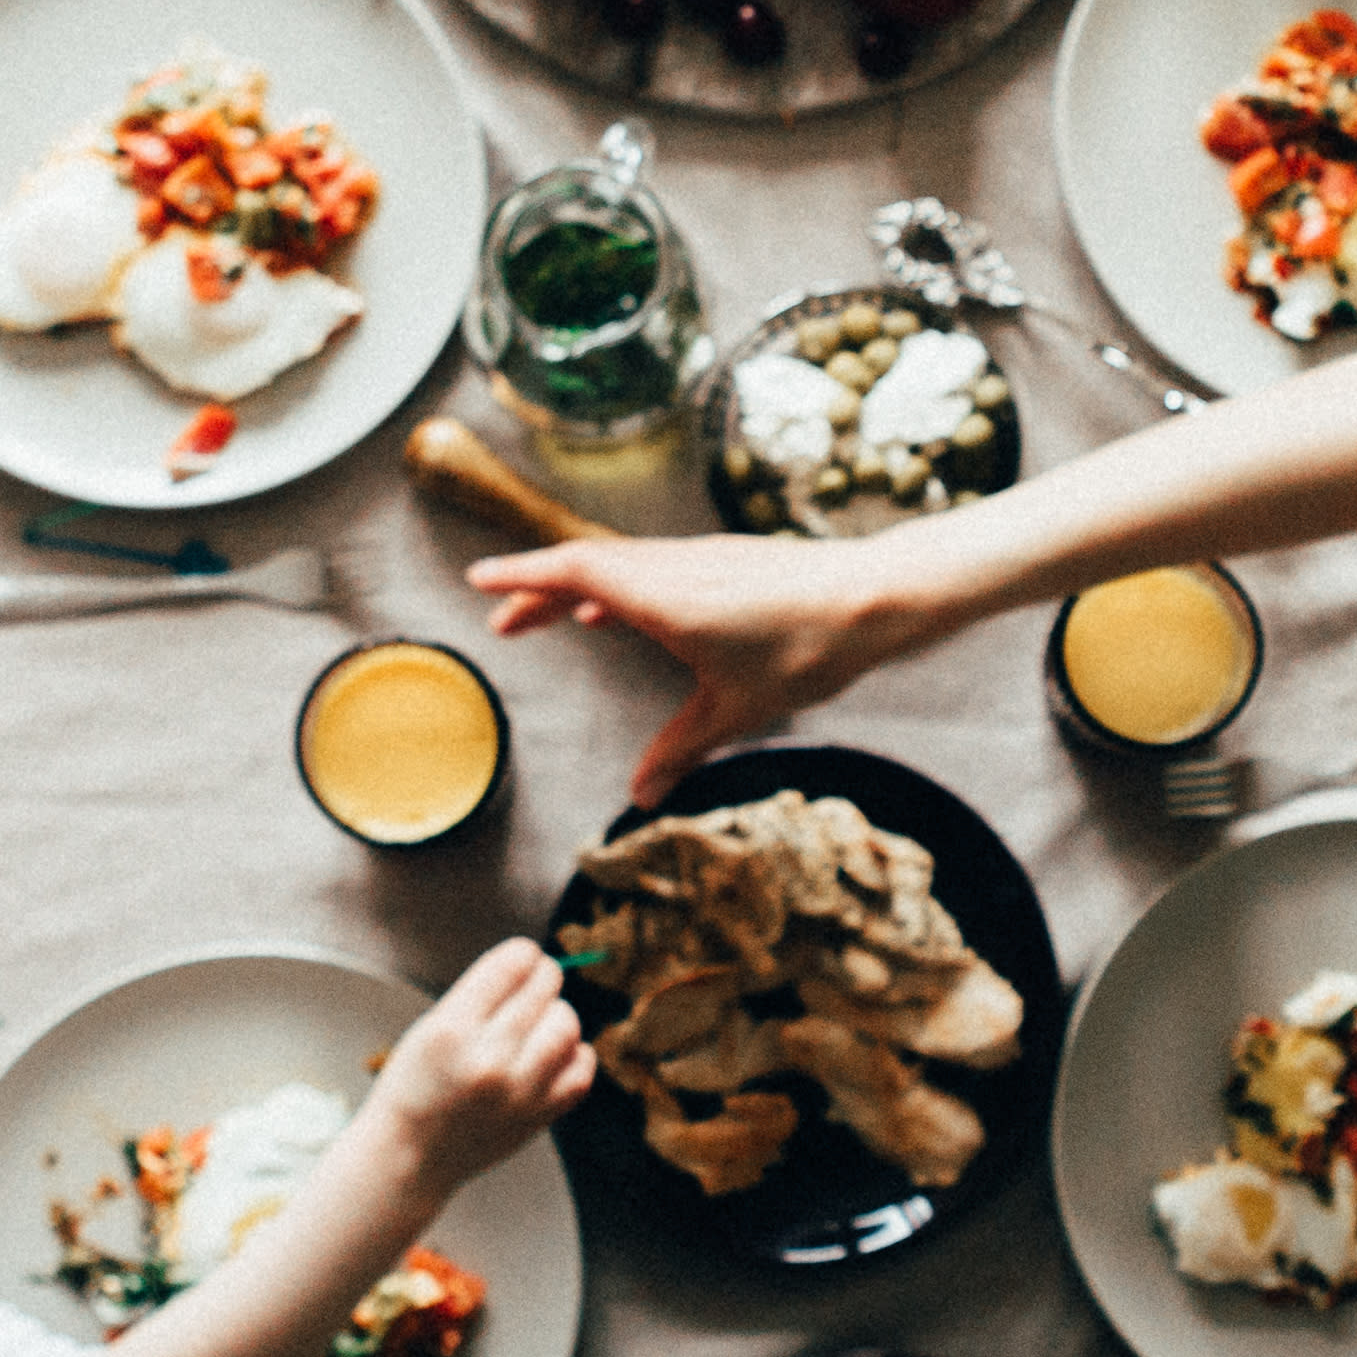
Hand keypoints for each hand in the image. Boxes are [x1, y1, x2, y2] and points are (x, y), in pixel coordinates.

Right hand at [361, 938, 592, 1192]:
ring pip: (568, 1023)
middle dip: (541, 978)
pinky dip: (573, 1053)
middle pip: (545, 988)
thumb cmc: (416, 1084)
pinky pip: (582, 1067)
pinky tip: (551, 1054)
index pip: (514, 963)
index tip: (522, 960)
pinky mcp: (539, 1115)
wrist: (409, 1156)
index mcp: (452, 1030)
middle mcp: (489, 1059)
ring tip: (537, 1025)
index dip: (523, 955)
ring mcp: (519, 1091)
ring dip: (557, 1015)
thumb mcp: (431, 1028)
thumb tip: (536, 964)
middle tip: (532, 986)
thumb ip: (481, 996)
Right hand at [468, 533, 908, 797]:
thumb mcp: (736, 709)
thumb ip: (682, 748)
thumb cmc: (806, 648)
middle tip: (504, 623)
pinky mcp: (727, 562)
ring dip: (580, 589)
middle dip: (540, 592)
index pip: (573, 575)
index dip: (522, 579)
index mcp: (662, 596)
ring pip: (623, 566)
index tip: (480, 583)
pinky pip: (654, 568)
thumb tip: (643, 796)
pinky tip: (625, 614)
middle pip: (588, 568)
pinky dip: (622, 587)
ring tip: (554, 620)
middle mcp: (674, 568)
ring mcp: (701, 560)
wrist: (877, 597)